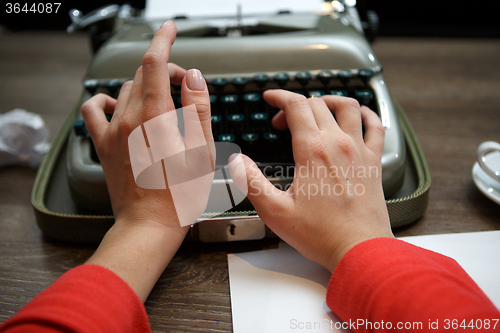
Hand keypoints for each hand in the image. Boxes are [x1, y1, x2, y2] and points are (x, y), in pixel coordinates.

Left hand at [80, 21, 212, 301]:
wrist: (148, 225)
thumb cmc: (179, 195)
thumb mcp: (202, 152)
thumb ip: (198, 109)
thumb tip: (194, 78)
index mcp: (155, 118)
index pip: (155, 64)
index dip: (163, 40)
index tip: (169, 29)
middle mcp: (128, 119)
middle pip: (144, 75)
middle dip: (167, 72)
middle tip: (186, 88)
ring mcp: (112, 132)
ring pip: (125, 90)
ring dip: (146, 86)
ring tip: (164, 103)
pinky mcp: (103, 145)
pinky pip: (94, 110)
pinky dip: (106, 101)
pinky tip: (119, 107)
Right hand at [230, 90, 393, 272]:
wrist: (359, 250)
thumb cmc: (321, 234)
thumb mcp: (275, 211)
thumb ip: (251, 182)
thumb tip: (237, 161)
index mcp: (312, 151)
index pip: (296, 105)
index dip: (280, 96)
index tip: (270, 97)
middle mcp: (338, 144)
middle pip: (317, 104)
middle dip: (295, 105)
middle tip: (283, 123)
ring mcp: (359, 151)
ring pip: (348, 107)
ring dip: (329, 101)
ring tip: (316, 108)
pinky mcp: (373, 162)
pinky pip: (376, 126)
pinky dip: (367, 114)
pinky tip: (359, 116)